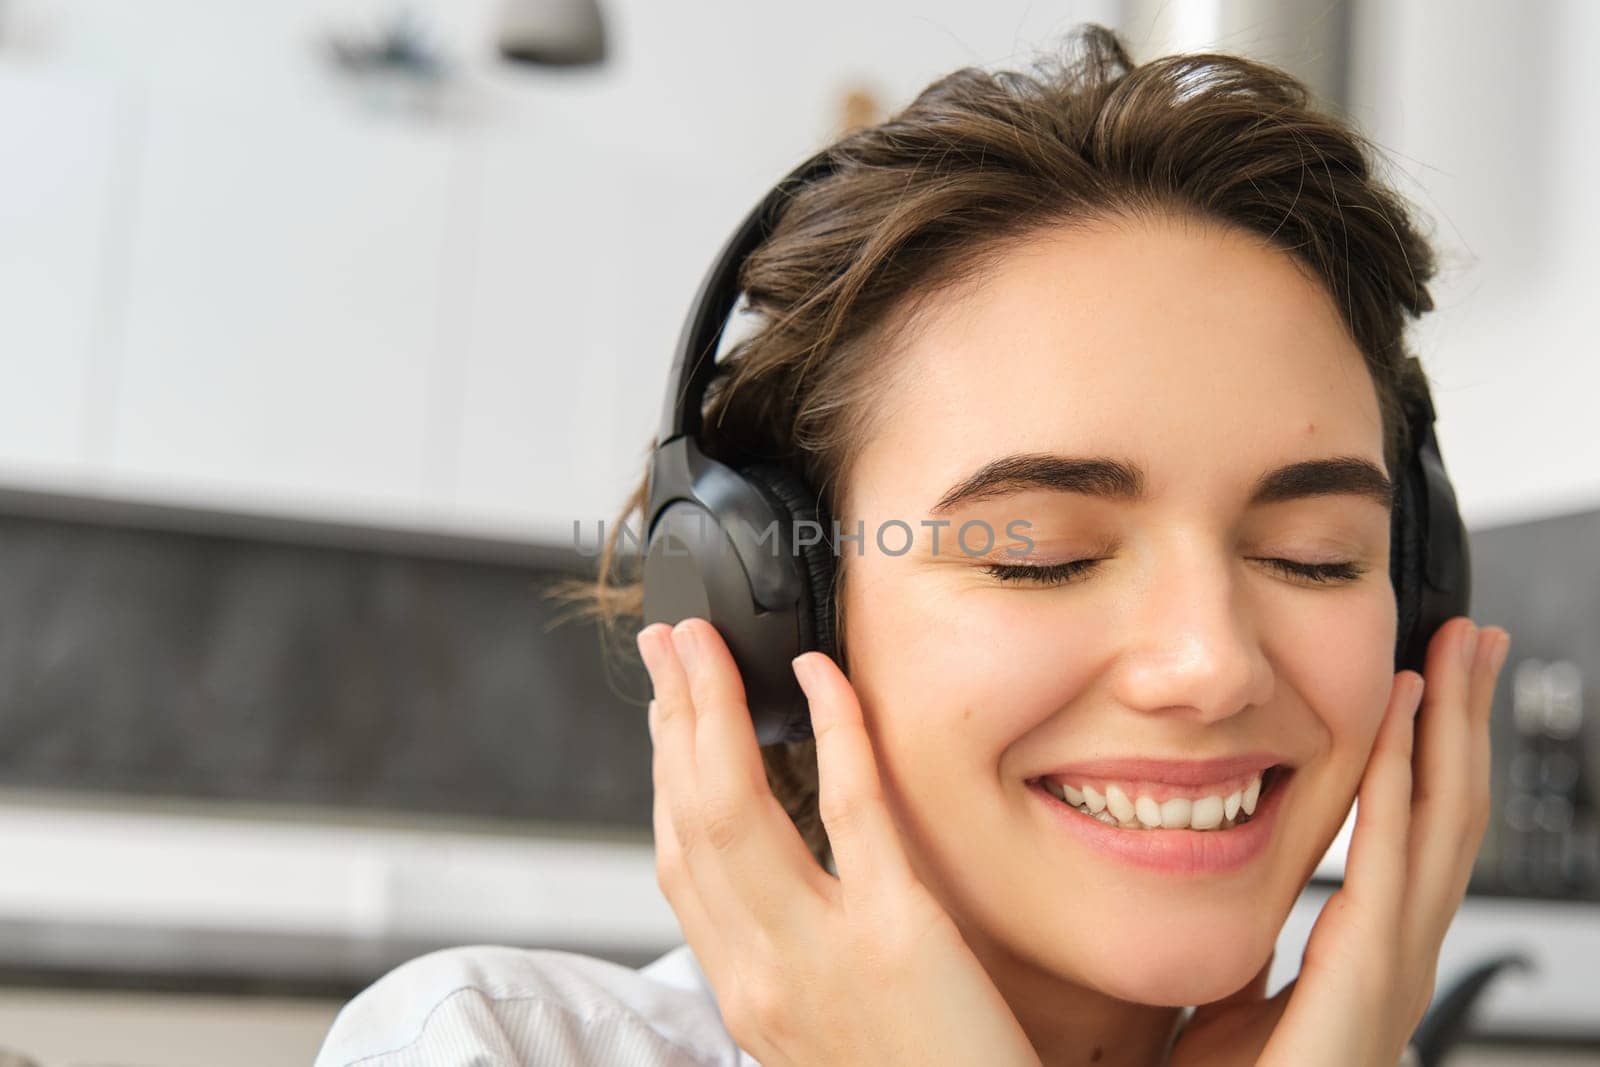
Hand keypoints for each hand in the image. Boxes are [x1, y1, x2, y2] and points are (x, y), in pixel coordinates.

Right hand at [637, 618, 1042, 1066]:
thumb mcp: (825, 1029)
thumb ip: (791, 956)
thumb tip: (778, 878)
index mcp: (745, 994)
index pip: (676, 862)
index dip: (660, 772)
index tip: (664, 709)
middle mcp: (761, 975)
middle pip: (689, 819)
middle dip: (670, 717)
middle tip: (666, 643)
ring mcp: (821, 954)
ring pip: (736, 808)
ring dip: (713, 708)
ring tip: (706, 644)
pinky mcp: (898, 935)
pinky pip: (852, 809)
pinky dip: (833, 729)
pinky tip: (823, 677)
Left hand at [1169, 617, 1508, 1066]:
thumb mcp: (1230, 1001)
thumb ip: (1243, 950)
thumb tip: (1222, 897)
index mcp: (1365, 955)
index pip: (1412, 832)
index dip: (1429, 754)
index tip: (1429, 681)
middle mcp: (1392, 956)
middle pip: (1446, 814)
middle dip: (1462, 721)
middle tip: (1470, 639)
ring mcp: (1390, 970)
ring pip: (1437, 827)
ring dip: (1448, 732)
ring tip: (1454, 654)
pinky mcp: (1363, 981)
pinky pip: (1383, 866)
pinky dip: (1394, 789)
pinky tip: (1397, 726)